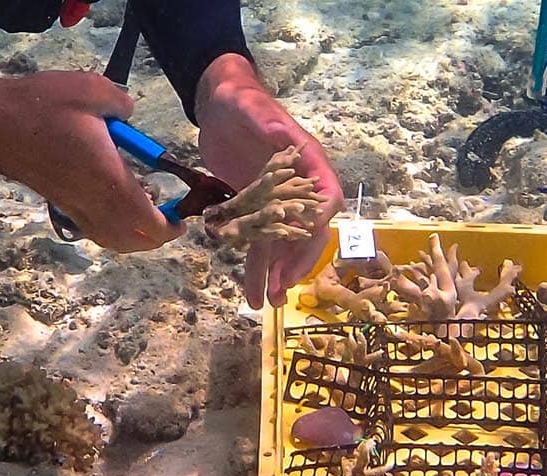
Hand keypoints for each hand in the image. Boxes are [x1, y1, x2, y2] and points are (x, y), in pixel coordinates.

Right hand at [0, 71, 183, 251]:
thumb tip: (129, 116)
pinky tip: (119, 205)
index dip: (168, 227)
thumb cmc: (41, 104)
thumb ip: (123, 105)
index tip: (183, 218)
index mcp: (106, 178)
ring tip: (150, 214)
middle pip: (129, 239)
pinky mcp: (57, 201)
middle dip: (155, 237)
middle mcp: (90, 200)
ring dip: (134, 236)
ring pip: (109, 238)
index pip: (144, 220)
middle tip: (172, 219)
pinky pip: (93, 228)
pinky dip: (113, 229)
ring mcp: (71, 204)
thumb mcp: (93, 90)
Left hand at [194, 54, 344, 308]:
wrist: (220, 105)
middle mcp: (299, 189)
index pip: (326, 197)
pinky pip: (258, 244)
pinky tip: (252, 294)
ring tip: (269, 302)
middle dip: (297, 259)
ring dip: (277, 273)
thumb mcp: (252, 108)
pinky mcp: (255, 211)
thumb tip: (280, 135)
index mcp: (308, 164)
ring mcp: (276, 203)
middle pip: (308, 230)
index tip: (307, 237)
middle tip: (282, 285)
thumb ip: (267, 124)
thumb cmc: (242, 102)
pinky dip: (256, 268)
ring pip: (282, 245)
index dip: (319, 219)